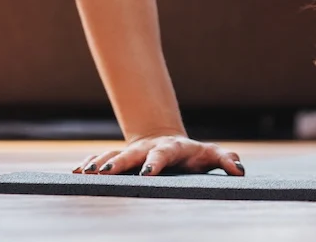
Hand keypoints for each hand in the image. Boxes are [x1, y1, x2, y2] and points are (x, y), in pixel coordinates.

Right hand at [72, 133, 245, 176]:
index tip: (147, 173)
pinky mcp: (118, 157)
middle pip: (131, 154)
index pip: (163, 154)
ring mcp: (131, 151)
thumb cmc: (193, 155)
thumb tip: (239, 170)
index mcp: (171, 148)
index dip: (155, 162)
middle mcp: (147, 148)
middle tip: (105, 174)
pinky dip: (88, 165)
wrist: (169, 141)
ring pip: (112, 155)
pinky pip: (100, 159)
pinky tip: (75, 174)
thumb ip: (225, 160)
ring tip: (85, 174)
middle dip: (118, 163)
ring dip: (99, 164)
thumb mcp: (210, 155)